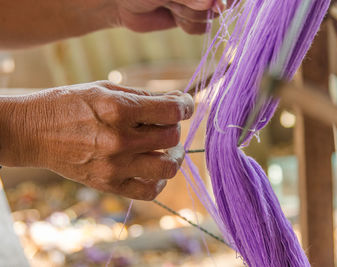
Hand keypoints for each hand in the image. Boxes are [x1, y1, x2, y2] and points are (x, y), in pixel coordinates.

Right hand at [0, 81, 193, 199]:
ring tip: (169, 149)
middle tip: (166, 122)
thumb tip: (178, 101)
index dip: (186, 105)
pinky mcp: (108, 184)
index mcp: (118, 109)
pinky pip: (148, 191)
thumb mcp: (105, 89)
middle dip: (175, 126)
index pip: (171, 111)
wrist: (33, 132)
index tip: (185, 104)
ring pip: (167, 167)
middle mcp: (118, 140)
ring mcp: (114, 166)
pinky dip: (159, 181)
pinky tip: (155, 169)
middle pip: (171, 137)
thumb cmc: (69, 104)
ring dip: (175, 155)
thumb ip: (144, 96)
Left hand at [115, 0, 227, 33]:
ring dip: (187, 14)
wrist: (122, 3)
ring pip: (210, 15)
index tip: (216, 3)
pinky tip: (173, 16)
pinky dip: (187, 25)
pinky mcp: (194, 18)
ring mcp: (201, 1)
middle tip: (173, 1)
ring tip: (168, 4)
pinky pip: (202, 28)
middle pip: (221, 1)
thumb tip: (211, 3)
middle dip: (197, 6)